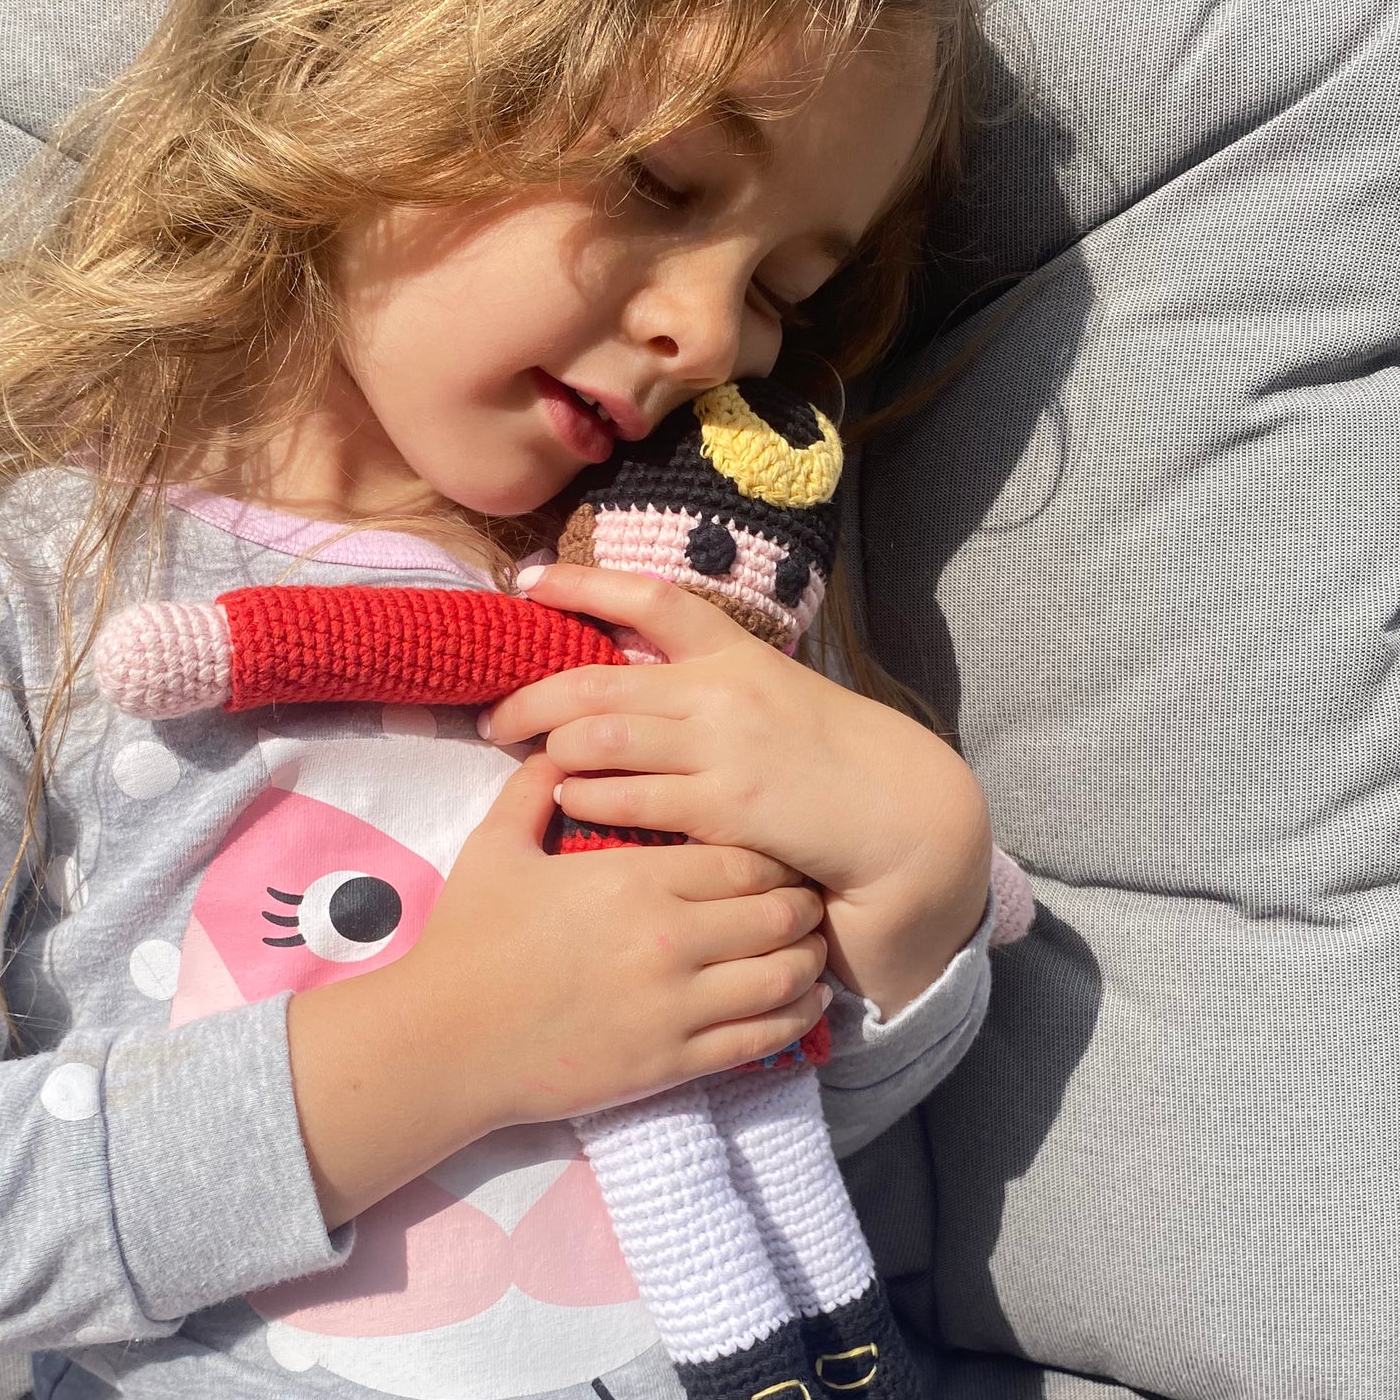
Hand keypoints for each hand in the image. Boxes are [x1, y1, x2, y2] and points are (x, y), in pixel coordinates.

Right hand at [286, 756, 828, 1225]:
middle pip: (780, 911)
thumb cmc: (467, 942)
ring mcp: (677, 1005)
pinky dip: (795, 1018)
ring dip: (808, 960)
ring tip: (811, 952)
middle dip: (802, 903)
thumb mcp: (495, 849)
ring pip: (784, 974)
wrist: (444, 1042)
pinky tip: (803, 1003)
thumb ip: (534, 791)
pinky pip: (762, 1037)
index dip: (774, 854)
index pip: (744, 856)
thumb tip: (555, 745)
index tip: (778, 853)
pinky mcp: (674, 1062)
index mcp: (635, 879)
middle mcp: (670, 938)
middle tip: (806, 901)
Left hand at [483, 564, 993, 1014]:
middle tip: (495, 718)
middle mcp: (722, 692)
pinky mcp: (724, 808)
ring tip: (528, 766)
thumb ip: (711, 691)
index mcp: (736, 655)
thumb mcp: (774, 702)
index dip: (582, 584)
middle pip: (595, 678)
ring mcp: (722, 748)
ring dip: (550, 751)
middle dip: (531, 697)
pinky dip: (585, 798)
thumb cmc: (831, 764)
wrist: (904, 816)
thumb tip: (638, 685)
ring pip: (598, 736)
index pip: (650, 599)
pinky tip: (569, 805)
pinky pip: (627, 797)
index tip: (527, 582)